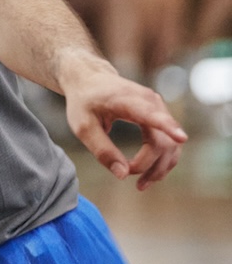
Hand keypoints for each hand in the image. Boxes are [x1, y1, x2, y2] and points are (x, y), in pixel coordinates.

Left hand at [63, 59, 187, 189]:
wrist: (90, 79)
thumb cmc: (84, 102)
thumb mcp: (83, 126)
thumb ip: (102, 149)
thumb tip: (123, 175)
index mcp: (126, 99)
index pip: (150, 114)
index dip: (167, 127)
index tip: (181, 138)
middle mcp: (149, 101)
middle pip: (161, 140)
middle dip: (148, 165)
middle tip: (127, 174)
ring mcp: (158, 108)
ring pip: (170, 145)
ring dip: (159, 168)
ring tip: (140, 184)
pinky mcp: (161, 116)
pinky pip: (169, 144)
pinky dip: (161, 161)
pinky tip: (148, 174)